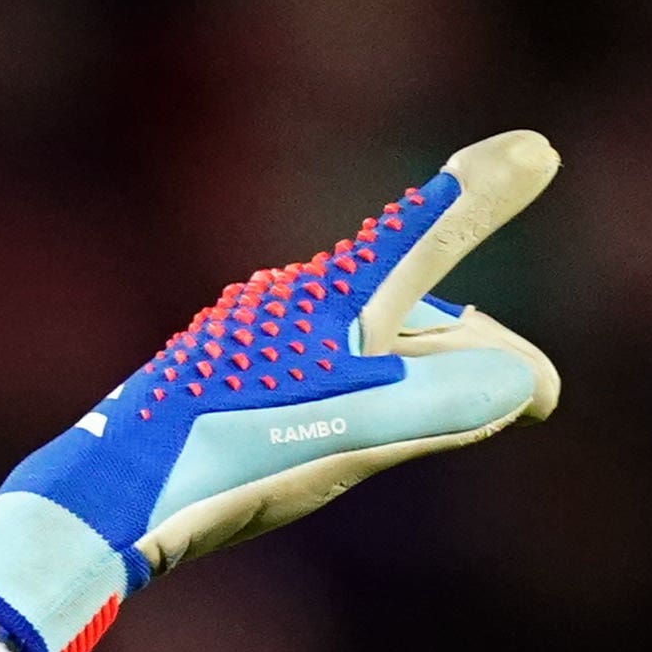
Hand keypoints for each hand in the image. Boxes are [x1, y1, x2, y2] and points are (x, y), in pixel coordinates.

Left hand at [0, 131, 564, 651]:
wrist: (110, 500)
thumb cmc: (231, 457)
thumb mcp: (356, 433)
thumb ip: (447, 402)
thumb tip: (524, 381)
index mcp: (335, 297)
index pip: (430, 231)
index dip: (485, 192)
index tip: (535, 151)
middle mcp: (300, 303)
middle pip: (419, 309)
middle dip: (484, 348)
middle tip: (540, 399)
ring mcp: (265, 342)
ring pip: (376, 347)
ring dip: (431, 375)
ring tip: (471, 413)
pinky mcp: (233, 384)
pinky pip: (333, 374)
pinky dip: (378, 394)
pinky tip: (366, 431)